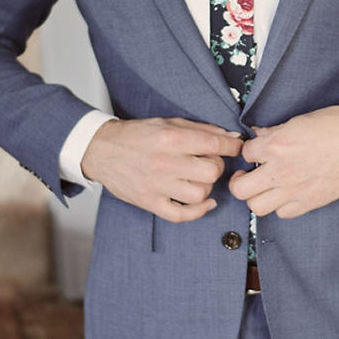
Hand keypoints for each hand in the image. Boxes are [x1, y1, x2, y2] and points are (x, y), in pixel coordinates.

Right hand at [81, 117, 242, 221]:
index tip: (237, 147)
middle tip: (209, 162)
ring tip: (199, 178)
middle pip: (211, 171)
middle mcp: (163, 162)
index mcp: (169, 139)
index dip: (232, 146)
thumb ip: (200, 129)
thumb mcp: (167, 123)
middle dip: (216, 166)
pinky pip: (181, 214)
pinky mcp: (149, 202)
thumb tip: (229, 136)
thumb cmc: (136, 136)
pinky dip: (198, 211)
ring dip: (206, 186)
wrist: (101, 150)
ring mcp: (156, 185)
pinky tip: (204, 202)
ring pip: (200, 194)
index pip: (213, 143)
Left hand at [228, 104, 338, 217]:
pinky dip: (280, 205)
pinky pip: (283, 213)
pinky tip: (286, 194)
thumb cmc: (337, 125)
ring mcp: (294, 190)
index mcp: (276, 146)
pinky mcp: (309, 202)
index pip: (245, 154)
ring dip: (258, 196)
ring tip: (266, 187)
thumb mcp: (299, 120)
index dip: (249, 152)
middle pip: (240, 189)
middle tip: (248, 175)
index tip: (255, 152)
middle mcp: (281, 171)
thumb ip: (275, 132)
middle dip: (240, 181)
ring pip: (257, 207)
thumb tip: (259, 137)